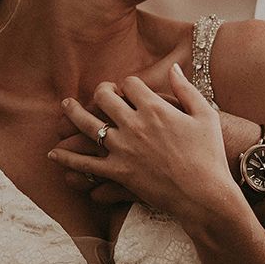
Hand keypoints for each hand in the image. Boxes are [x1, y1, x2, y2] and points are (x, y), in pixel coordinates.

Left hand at [49, 64, 242, 228]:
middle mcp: (134, 124)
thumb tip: (174, 68)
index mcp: (154, 108)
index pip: (129, 83)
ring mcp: (124, 149)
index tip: (129, 88)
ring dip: (74, 113)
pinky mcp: (119, 173)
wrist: (206, 195)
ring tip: (66, 106)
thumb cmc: (209, 155)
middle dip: (102, 91)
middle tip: (101, 93)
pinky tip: (54, 153)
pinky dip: (68, 159)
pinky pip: (87, 165)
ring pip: (89, 124)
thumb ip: (186, 89)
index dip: (127, 84)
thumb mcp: (204, 115)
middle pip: (105, 97)